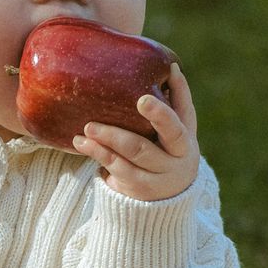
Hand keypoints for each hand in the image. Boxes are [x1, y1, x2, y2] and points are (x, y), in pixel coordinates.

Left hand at [70, 62, 199, 201]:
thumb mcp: (177, 131)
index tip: (164, 79)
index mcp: (186, 137)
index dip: (179, 96)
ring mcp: (160, 175)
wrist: (167, 201)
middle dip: (156, 115)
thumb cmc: (168, 152)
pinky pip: (117, 168)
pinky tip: (81, 143)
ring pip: (137, 151)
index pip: (185, 114)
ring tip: (89, 126)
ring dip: (111, 135)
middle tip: (140, 100)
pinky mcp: (138, 187)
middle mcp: (179, 157)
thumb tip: (170, 65)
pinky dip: (98, 153)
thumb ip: (175, 101)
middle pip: (168, 133)